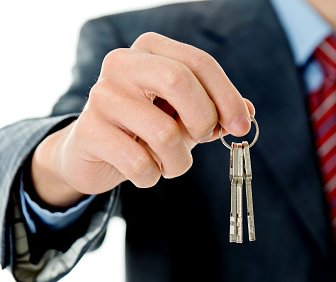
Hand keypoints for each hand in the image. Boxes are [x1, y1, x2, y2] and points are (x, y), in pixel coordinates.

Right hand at [31, 32, 253, 206]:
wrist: (94, 152)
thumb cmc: (146, 129)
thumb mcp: (185, 115)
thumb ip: (215, 111)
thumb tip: (247, 113)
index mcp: (151, 50)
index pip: (199, 62)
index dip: (227, 96)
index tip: (241, 126)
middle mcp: (122, 64)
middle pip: (179, 81)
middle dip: (203, 120)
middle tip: (203, 139)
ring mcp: (101, 96)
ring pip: (164, 133)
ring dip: (179, 161)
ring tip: (171, 163)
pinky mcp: (88, 131)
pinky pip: (139, 163)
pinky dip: (152, 176)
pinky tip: (145, 171)